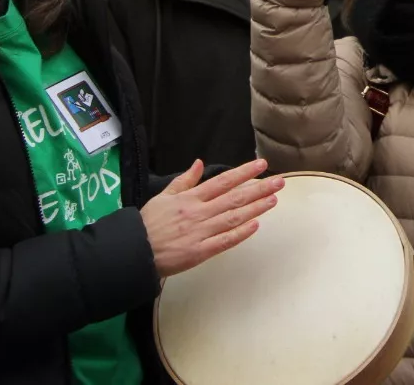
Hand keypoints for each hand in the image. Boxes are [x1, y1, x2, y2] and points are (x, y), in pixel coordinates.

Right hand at [141, 158, 282, 277]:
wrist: (134, 251)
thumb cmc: (148, 224)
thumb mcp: (163, 196)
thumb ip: (184, 180)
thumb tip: (199, 163)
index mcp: (191, 198)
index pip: (223, 181)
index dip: (244, 172)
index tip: (262, 165)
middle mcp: (199, 212)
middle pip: (234, 197)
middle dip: (259, 188)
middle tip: (279, 182)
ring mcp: (201, 232)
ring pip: (233, 217)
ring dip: (256, 208)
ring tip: (273, 200)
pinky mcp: (200, 251)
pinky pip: (224, 241)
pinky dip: (241, 233)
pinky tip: (255, 225)